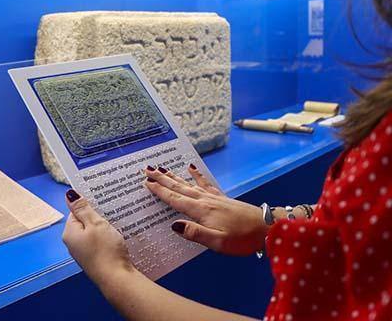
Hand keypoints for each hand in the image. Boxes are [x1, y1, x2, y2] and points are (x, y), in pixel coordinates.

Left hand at [62, 189, 133, 284]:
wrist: (116, 278)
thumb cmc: (105, 250)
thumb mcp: (95, 224)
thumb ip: (83, 209)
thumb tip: (69, 194)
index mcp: (70, 232)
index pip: (76, 211)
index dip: (89, 203)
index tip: (102, 198)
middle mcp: (74, 242)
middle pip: (85, 221)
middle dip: (98, 214)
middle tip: (112, 208)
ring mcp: (84, 251)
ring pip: (94, 230)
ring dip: (105, 224)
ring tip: (118, 218)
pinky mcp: (95, 257)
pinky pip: (99, 240)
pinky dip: (107, 235)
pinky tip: (118, 233)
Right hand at [145, 165, 268, 255]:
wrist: (265, 227)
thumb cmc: (241, 238)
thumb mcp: (218, 242)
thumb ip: (195, 233)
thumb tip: (174, 225)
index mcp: (201, 211)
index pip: (175, 199)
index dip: (160, 191)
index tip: (146, 182)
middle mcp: (204, 200)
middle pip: (179, 187)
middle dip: (162, 179)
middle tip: (147, 169)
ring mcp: (213, 197)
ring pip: (188, 183)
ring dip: (174, 176)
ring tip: (162, 167)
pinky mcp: (220, 197)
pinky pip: (204, 183)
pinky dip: (196, 175)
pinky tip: (190, 167)